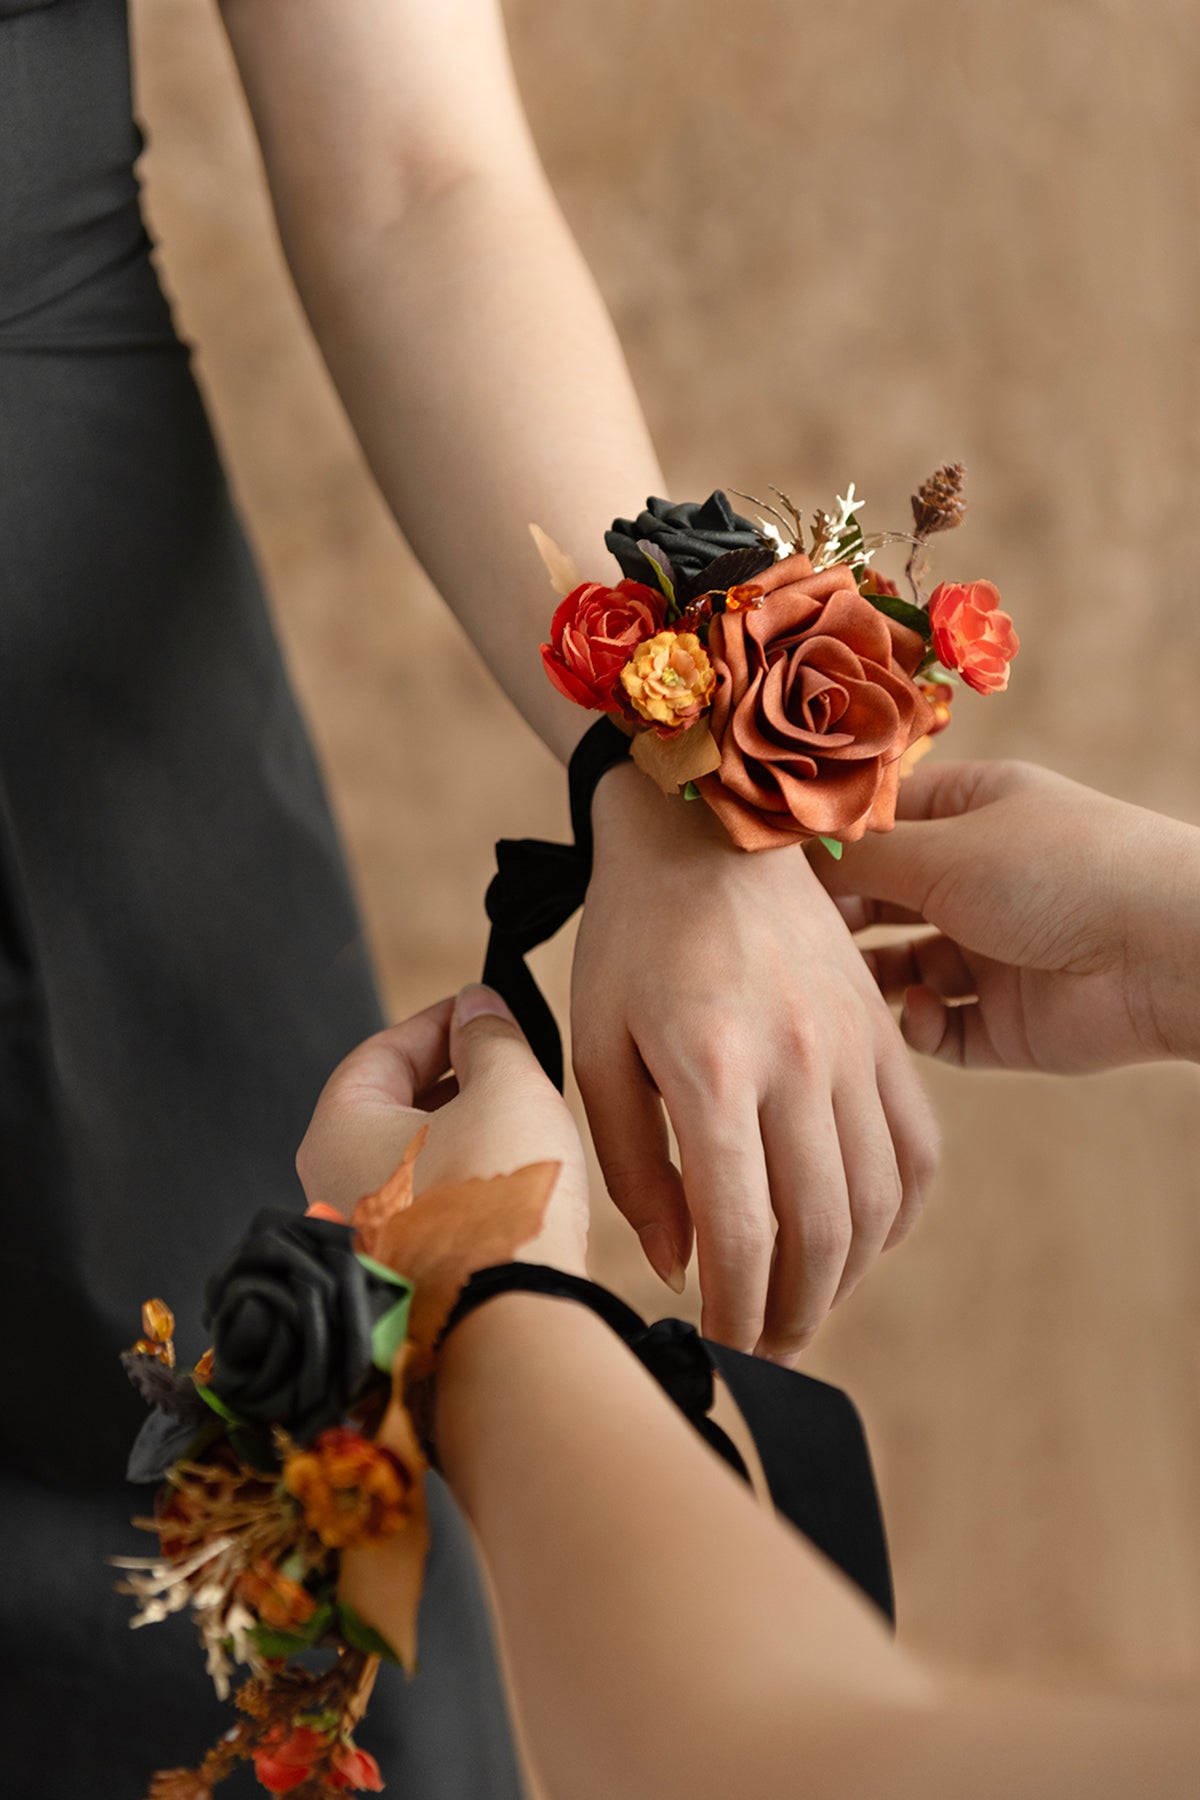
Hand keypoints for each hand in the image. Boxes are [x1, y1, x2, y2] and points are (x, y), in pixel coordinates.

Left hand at [295, 986, 589, 1275]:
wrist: (510, 1320)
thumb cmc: (496, 1201)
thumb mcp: (507, 1090)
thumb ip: (490, 1036)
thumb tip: (478, 1006)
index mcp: (335, 1132)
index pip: (383, 1052)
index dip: (442, 1022)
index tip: (485, 1009)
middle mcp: (331, 1185)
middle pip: (392, 1105)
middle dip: (455, 1075)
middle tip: (509, 1057)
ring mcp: (363, 1236)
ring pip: (413, 1156)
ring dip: (464, 1125)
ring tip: (521, 1113)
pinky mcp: (399, 1272)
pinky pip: (427, 1201)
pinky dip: (463, 1174)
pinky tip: (510, 1170)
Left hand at [572, 763, 939, 1364]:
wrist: (709, 828)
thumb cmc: (631, 936)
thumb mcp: (596, 1045)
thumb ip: (633, 1164)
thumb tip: (679, 1262)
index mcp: (712, 1067)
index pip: (743, 1230)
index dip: (735, 1310)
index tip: (718, 1347)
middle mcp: (797, 1062)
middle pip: (822, 1232)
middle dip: (791, 1313)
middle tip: (761, 1350)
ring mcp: (854, 1047)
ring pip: (878, 1202)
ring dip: (845, 1277)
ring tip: (802, 1306)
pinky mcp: (882, 1033)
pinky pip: (917, 1147)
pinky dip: (898, 1213)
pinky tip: (859, 1238)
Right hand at [816, 758, 1199, 1072]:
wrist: (1164, 951)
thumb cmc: (1056, 871)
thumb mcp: (942, 849)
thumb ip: (858, 856)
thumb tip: (782, 855)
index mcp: (974, 812)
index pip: (880, 821)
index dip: (826, 842)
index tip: (768, 867)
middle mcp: (981, 878)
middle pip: (884, 895)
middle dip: (839, 915)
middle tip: (788, 934)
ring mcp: (995, 952)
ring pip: (903, 967)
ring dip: (870, 978)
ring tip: (838, 983)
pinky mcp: (1007, 1022)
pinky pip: (941, 1027)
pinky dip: (922, 1023)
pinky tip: (925, 1010)